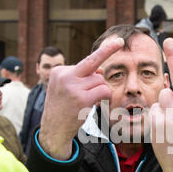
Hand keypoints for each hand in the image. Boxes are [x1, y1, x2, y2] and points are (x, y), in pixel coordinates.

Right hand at [38, 38, 124, 159]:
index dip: (105, 51)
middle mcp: (65, 76)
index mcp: (59, 71)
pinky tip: (94, 106)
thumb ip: (82, 77)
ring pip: (100, 80)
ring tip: (87, 103)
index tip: (119, 41)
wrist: (53, 130)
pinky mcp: (82, 98)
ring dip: (99, 92)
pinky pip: (104, 91)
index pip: (86, 61)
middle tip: (94, 87)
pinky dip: (104, 98)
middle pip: (95, 68)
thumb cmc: (63, 108)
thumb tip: (100, 70)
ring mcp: (73, 87)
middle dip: (99, 80)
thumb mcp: (66, 88)